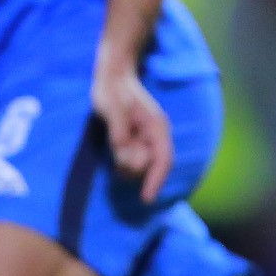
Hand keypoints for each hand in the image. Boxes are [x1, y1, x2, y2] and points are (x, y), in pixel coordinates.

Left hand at [92, 59, 174, 194]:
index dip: (156, 181)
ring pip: (139, 165)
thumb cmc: (113, 89)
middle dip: (134, 167)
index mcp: (157, 127)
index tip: (146, 199)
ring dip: (126, 164)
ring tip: (115, 144)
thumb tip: (123, 152)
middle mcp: (155, 135)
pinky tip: (114, 151)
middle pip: (150, 166)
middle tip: (117, 150)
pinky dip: (122, 161)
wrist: (111, 76)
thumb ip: (118, 131)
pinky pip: (131, 159)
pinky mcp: (134, 140)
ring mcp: (145, 138)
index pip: (163, 160)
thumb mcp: (113, 108)